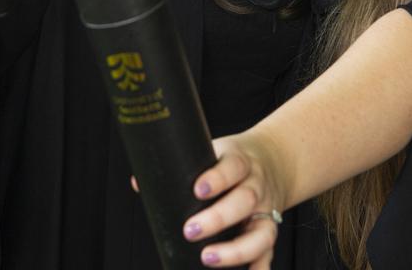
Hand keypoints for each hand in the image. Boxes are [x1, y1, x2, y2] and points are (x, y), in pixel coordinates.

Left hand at [182, 132, 287, 268]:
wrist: (273, 161)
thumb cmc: (233, 161)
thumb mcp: (213, 153)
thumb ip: (182, 168)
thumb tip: (138, 183)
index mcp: (241, 162)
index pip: (232, 167)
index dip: (217, 179)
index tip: (197, 190)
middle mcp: (257, 187)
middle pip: (245, 201)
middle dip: (218, 218)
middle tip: (190, 230)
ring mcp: (266, 210)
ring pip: (261, 231)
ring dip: (236, 249)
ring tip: (208, 257)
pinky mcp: (269, 230)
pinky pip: (269, 251)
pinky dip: (261, 265)